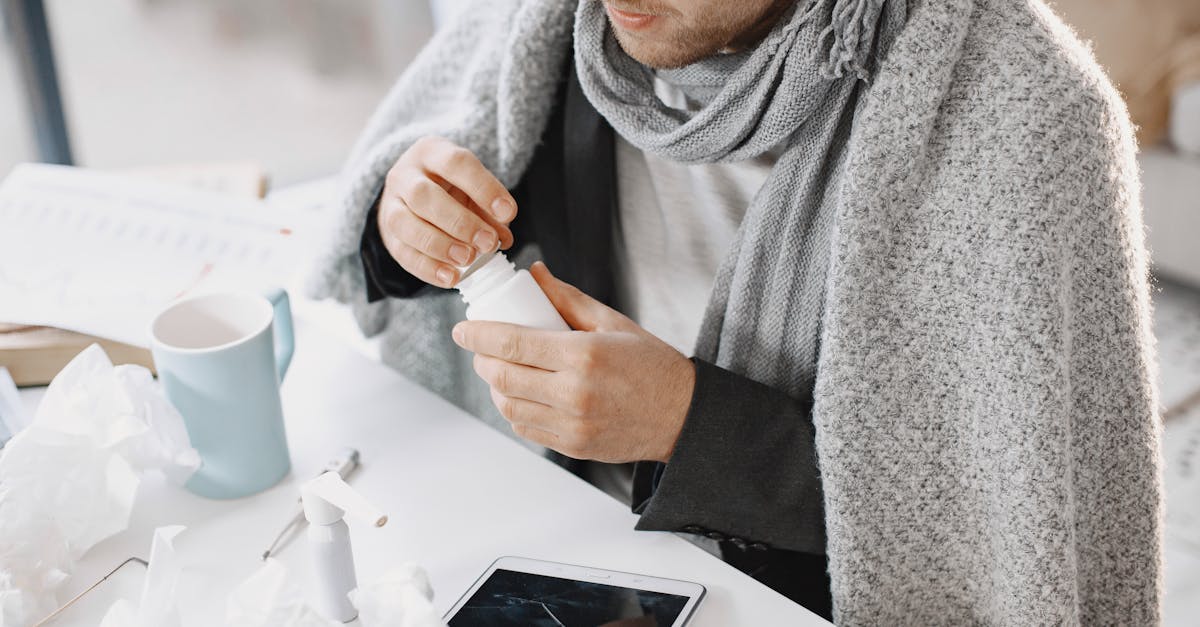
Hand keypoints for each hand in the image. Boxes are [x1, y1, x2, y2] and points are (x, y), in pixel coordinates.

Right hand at [378, 136, 517, 287]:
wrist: (411, 192)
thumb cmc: (449, 187)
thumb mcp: (471, 187)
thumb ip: (489, 208)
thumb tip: (504, 237)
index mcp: (431, 153)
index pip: (456, 164)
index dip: (483, 188)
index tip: (508, 213)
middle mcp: (405, 175)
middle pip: (424, 196)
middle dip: (459, 222)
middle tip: (488, 243)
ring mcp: (391, 204)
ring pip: (405, 224)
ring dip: (439, 245)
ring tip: (468, 260)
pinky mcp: (388, 234)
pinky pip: (401, 253)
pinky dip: (428, 268)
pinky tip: (451, 277)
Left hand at [451, 262, 695, 462]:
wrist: (683, 416)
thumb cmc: (652, 365)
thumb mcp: (613, 322)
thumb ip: (567, 298)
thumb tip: (534, 275)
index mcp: (583, 355)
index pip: (512, 344)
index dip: (478, 335)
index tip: (462, 329)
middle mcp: (574, 393)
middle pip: (503, 376)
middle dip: (482, 360)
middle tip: (481, 348)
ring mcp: (572, 425)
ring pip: (509, 406)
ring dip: (496, 386)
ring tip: (502, 370)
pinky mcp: (573, 446)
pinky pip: (527, 428)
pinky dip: (515, 409)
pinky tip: (522, 394)